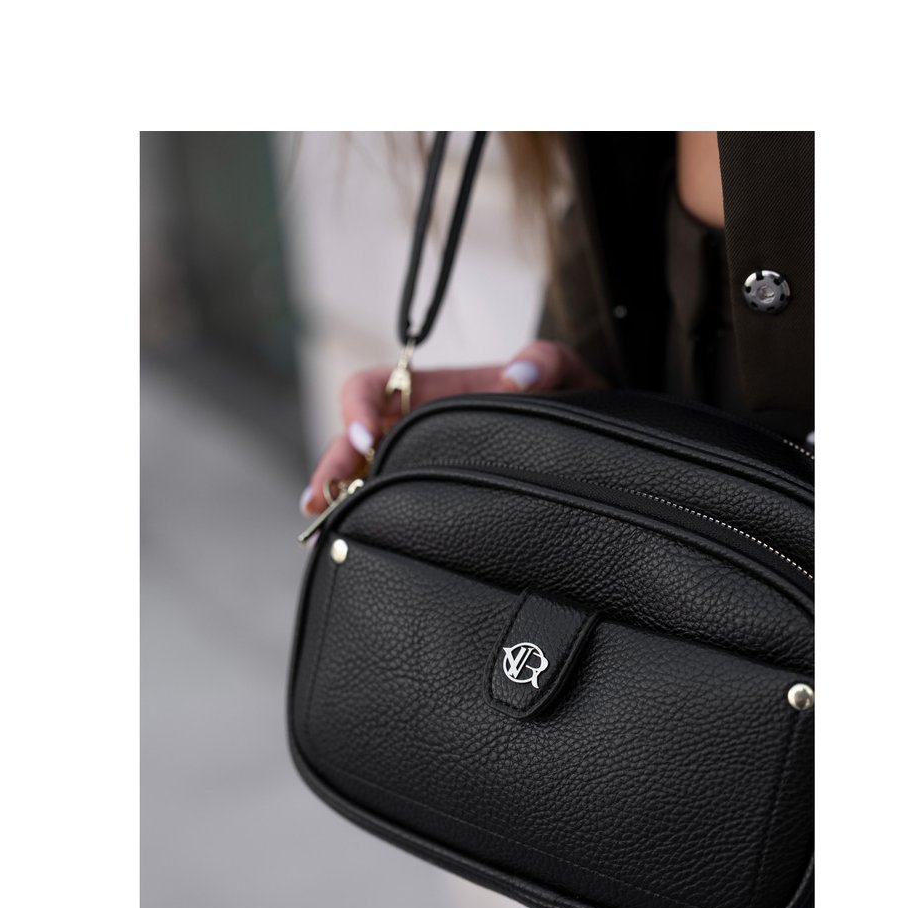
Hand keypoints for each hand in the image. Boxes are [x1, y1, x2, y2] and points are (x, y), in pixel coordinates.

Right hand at [300, 340, 606, 514]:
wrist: (589, 440)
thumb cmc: (569, 399)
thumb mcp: (567, 372)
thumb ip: (547, 361)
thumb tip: (517, 375)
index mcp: (434, 391)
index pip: (371, 387)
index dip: (359, 408)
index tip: (369, 439)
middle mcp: (415, 425)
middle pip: (352, 441)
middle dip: (331, 468)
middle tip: (319, 501)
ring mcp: (418, 461)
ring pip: (362, 477)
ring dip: (337, 500)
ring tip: (322, 533)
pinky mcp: (429, 494)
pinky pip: (388, 503)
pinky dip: (365, 521)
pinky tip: (352, 546)